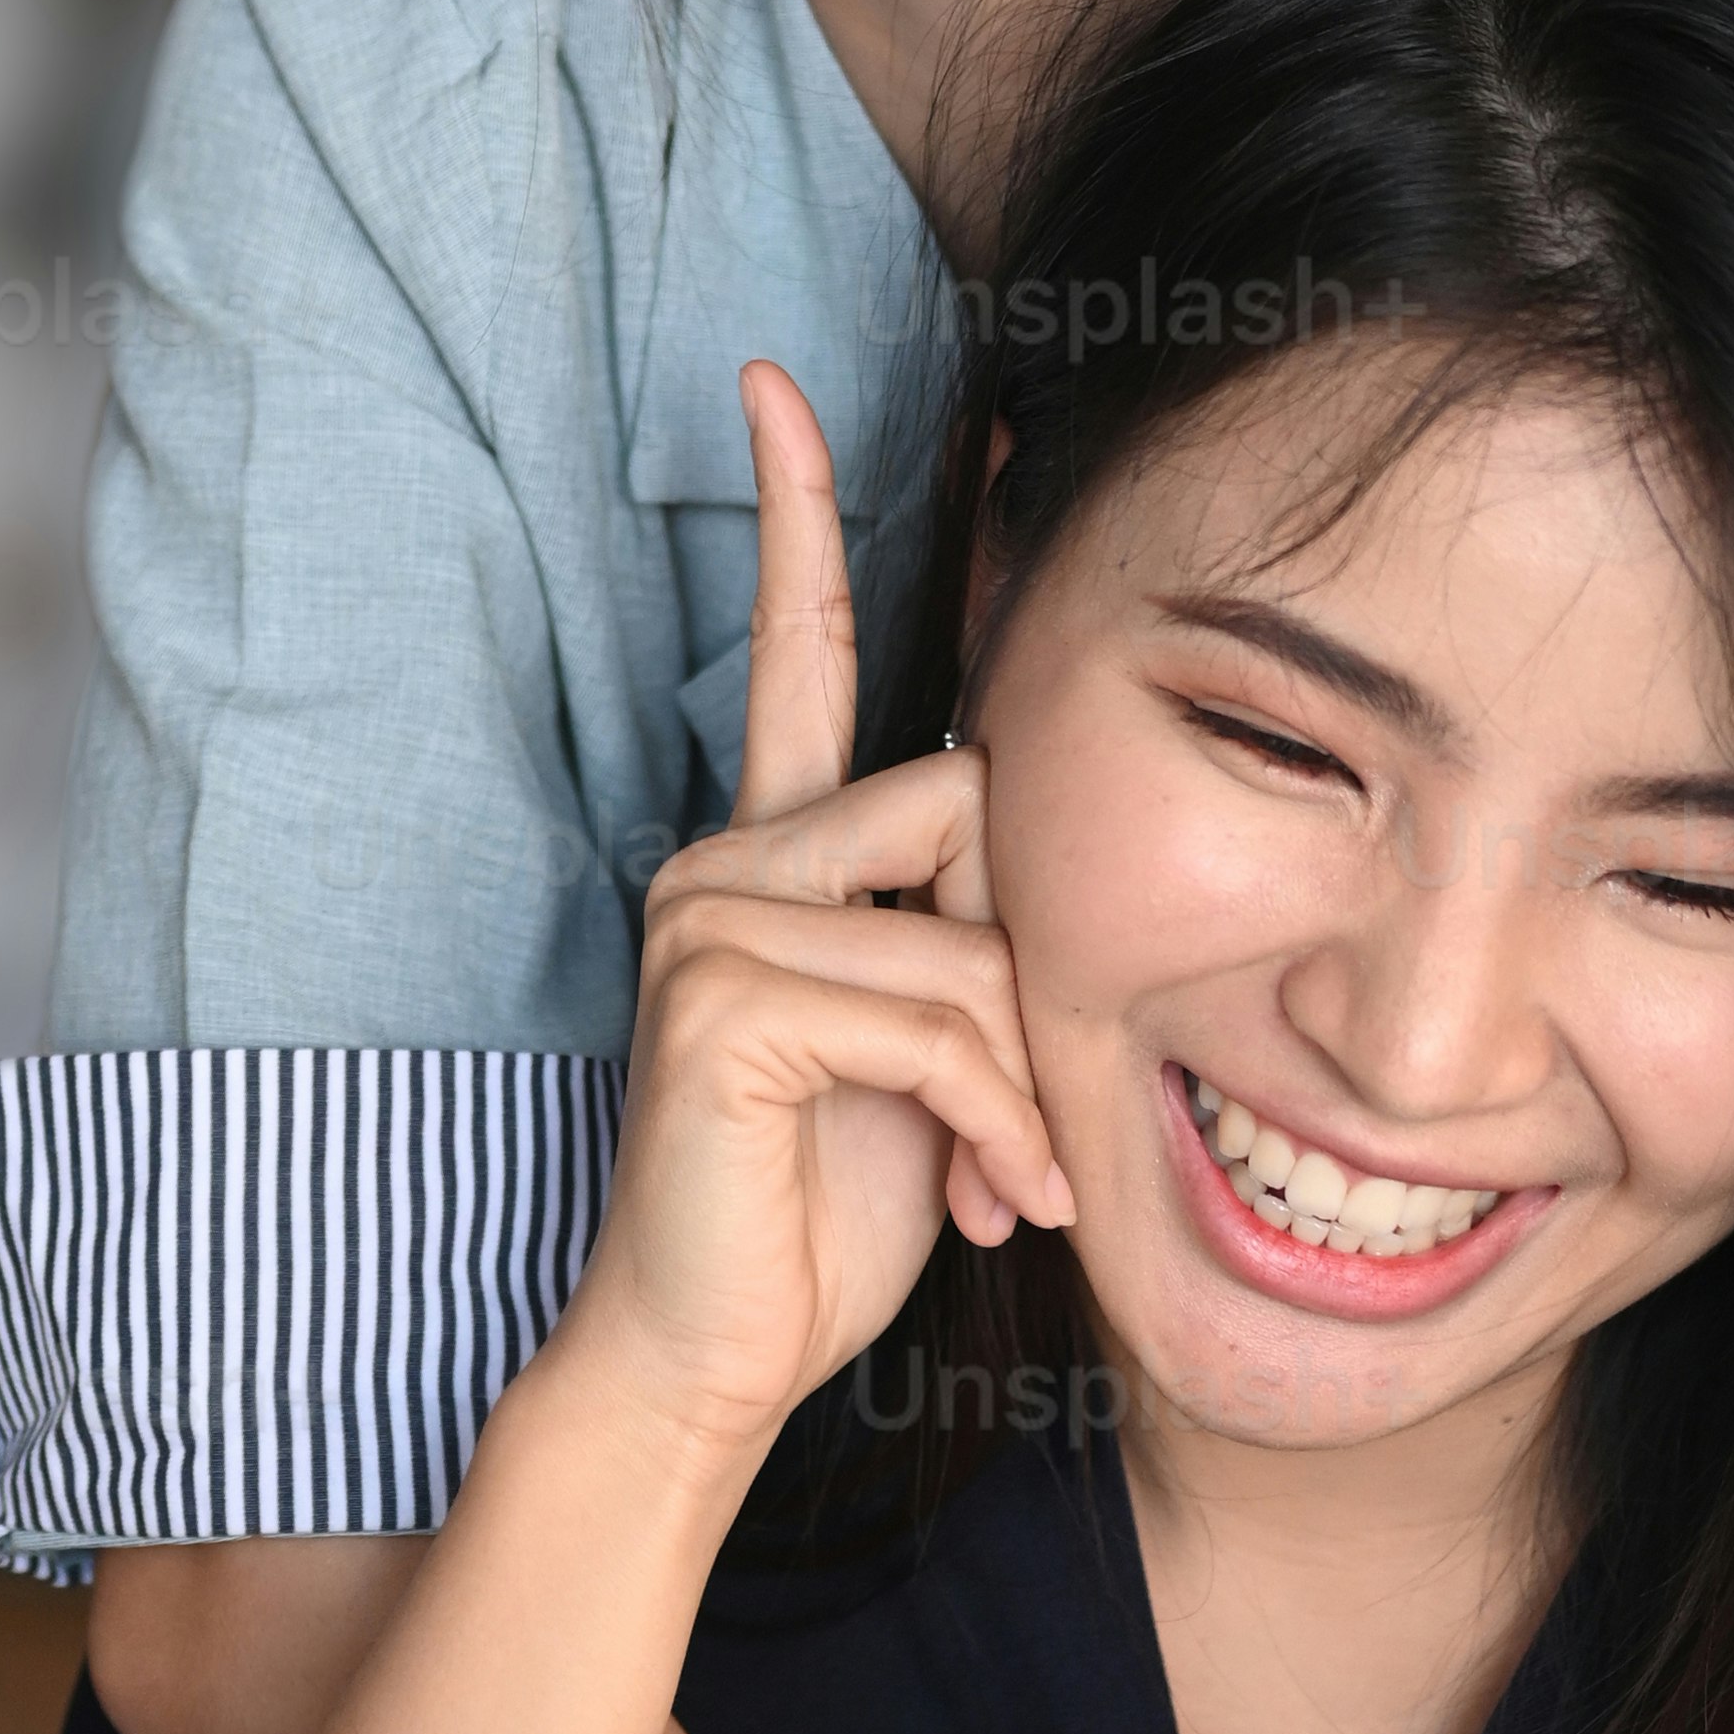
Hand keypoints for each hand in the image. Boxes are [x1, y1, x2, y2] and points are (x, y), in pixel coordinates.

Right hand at [539, 362, 1069, 1481]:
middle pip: (968, 804)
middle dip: (1025, 977)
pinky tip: (978, 1199)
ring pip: (967, 931)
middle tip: (1015, 1125)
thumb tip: (1022, 897)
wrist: (714, 1353)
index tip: (774, 380)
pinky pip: (935, 1016)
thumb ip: (964, 936)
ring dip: (1019, 1082)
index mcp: (775, 851)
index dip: (793, 509)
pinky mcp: (722, 998)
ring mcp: (708, 918)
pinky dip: (993, 1121)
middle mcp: (724, 858)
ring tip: (1004, 1182)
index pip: (790, 646)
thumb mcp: (934, 1048)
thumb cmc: (829, 1208)